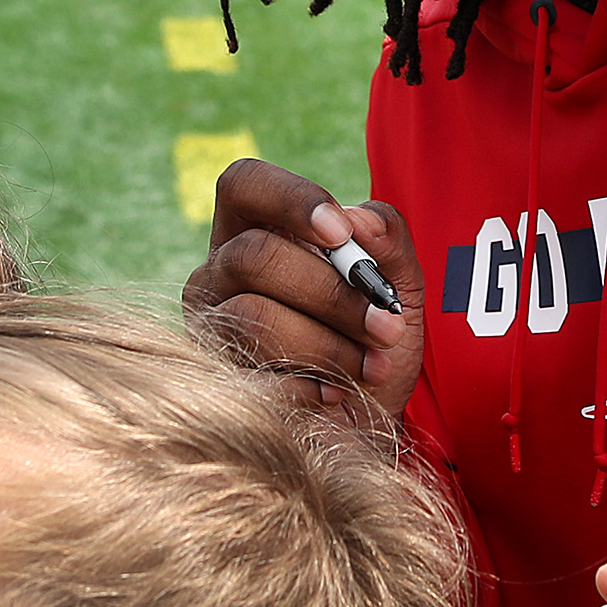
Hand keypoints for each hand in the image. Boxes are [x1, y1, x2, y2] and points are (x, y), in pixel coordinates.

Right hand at [182, 158, 425, 414]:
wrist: (370, 424)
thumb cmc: (374, 345)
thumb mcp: (399, 286)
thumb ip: (388, 241)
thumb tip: (359, 219)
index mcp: (253, 232)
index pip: (244, 183)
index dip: (289, 198)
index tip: (340, 233)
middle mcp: (217, 276)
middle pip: (254, 255)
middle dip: (331, 292)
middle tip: (386, 325)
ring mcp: (208, 331)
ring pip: (251, 315)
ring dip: (329, 345)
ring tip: (371, 367)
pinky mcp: (215, 386)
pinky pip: (252, 377)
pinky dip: (310, 388)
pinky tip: (335, 396)